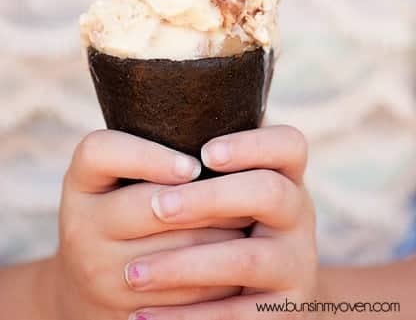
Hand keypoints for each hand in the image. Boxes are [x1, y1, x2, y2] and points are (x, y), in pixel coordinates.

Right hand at [48, 130, 247, 319]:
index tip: (194, 165)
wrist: (89, 285)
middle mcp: (80, 225)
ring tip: (253, 222)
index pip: (102, 151)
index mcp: (81, 180)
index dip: (149, 156)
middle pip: (151, 205)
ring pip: (177, 253)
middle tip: (252, 191)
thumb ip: (160, 146)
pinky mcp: (120, 311)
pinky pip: (182, 297)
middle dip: (211, 199)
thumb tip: (233, 111)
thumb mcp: (122, 177)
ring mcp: (98, 272)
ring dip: (224, 238)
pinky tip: (240, 264)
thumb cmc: (125, 209)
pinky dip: (218, 280)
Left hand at [127, 125, 317, 319]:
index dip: (251, 144)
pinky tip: (143, 318)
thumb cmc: (224, 222)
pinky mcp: (285, 312)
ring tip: (134, 273)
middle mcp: (300, 214)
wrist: (260, 293)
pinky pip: (237, 317)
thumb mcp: (229, 188)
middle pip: (268, 192)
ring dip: (185, 266)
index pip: (289, 144)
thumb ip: (205, 165)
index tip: (205, 153)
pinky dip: (188, 319)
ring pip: (247, 259)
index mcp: (286, 175)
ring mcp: (297, 264)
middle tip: (157, 208)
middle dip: (209, 198)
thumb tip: (154, 131)